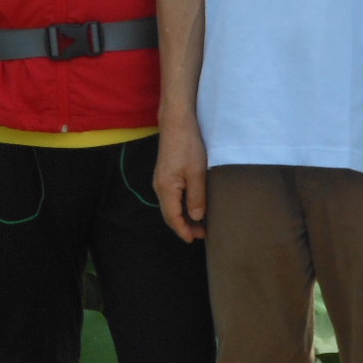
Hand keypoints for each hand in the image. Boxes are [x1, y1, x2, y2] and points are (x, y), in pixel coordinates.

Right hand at [155, 114, 208, 242]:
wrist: (177, 123)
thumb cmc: (188, 145)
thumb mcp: (197, 173)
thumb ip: (197, 197)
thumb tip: (197, 217)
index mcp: (166, 189)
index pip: (173, 218)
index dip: (184, 231)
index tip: (195, 240)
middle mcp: (159, 186)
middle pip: (169, 214)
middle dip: (184, 226)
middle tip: (202, 234)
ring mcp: (160, 180)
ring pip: (170, 206)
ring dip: (183, 216)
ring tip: (200, 223)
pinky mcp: (165, 174)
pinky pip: (171, 197)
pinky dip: (180, 206)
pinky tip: (192, 206)